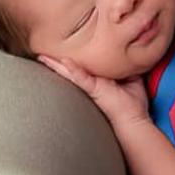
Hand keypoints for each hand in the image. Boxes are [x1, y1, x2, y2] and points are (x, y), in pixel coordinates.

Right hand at [37, 55, 151, 130]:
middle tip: (41, 54)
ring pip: (70, 73)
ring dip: (55, 65)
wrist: (133, 121)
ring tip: (41, 57)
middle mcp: (90, 84)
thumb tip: (130, 58)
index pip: (81, 68)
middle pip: (70, 70)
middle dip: (55, 63)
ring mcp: (90, 87)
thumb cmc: (132, 105)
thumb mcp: (132, 79)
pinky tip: (63, 62)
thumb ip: (127, 68)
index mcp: (97, 81)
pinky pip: (81, 78)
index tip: (61, 53)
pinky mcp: (95, 90)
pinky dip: (72, 70)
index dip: (70, 61)